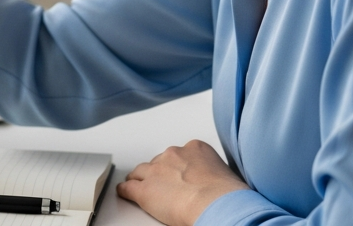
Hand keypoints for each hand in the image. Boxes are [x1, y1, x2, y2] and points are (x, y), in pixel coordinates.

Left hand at [116, 140, 247, 225]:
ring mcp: (156, 171)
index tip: (177, 173)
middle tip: (162, 184)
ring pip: (141, 172)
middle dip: (160, 172)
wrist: (216, 204)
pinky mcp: (144, 190)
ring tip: (138, 184)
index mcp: (195, 148)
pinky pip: (128, 188)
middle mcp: (174, 155)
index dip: (176, 166)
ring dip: (140, 178)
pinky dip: (126, 190)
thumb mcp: (226, 173)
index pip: (180, 154)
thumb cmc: (227, 194)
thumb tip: (214, 182)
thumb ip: (212, 171)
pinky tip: (125, 192)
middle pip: (159, 162)